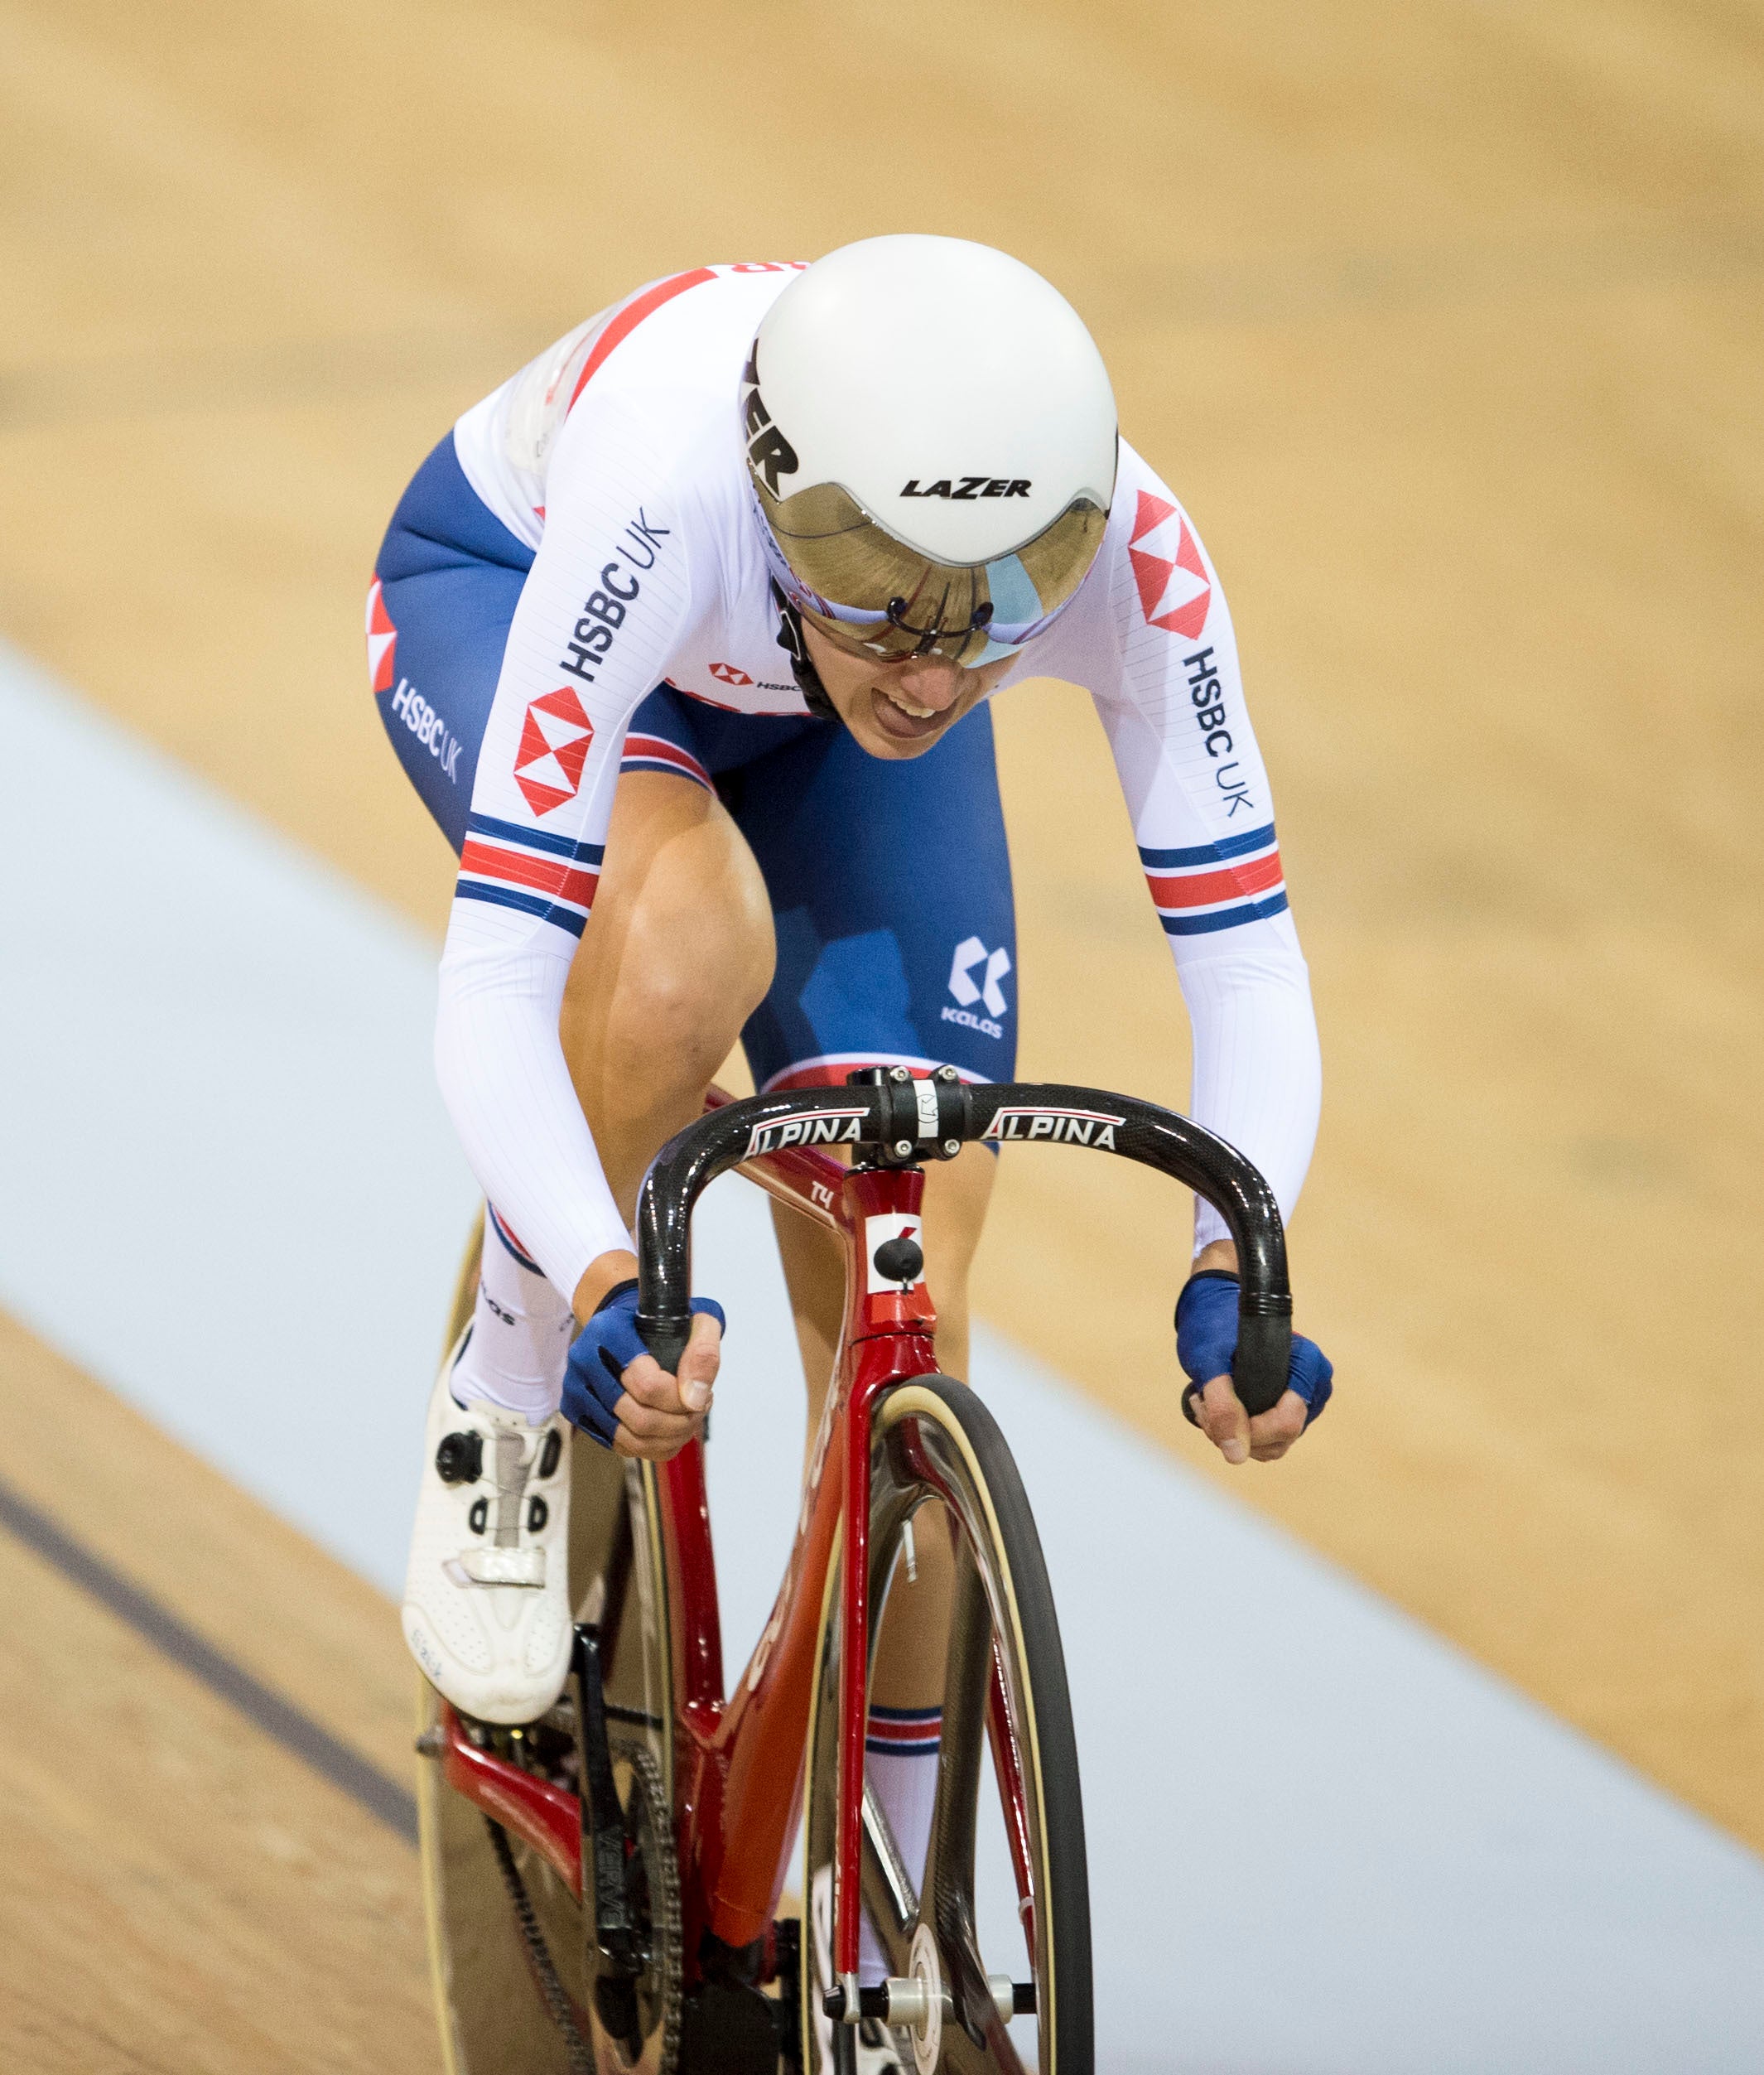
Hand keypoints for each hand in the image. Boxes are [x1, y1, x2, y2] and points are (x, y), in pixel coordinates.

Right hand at [562, 1281, 724, 1459]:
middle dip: (679, 1424)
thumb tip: (694, 1398)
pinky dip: (652, 1446)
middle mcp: (584, 1360)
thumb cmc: (662, 1322)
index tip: (703, 1396)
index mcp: (608, 1331)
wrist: (626, 1323)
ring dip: (669, 1438)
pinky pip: (620, 1446)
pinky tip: (668, 1428)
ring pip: (629, 1439)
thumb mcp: (696, 1321)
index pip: (648, 1386)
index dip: (680, 1401)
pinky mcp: (576, 1411)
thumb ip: (703, 1353)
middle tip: (698, 1410)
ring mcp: (576, 1389)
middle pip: (639, 1418)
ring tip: (686, 1419)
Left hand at [1176, 1269, 1331, 1465]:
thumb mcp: (1209, 1362)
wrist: (1212, 1310)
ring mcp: (1304, 1400)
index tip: (1213, 1410)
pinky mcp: (1288, 1410)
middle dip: (1235, 1430)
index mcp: (1308, 1365)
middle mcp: (1314, 1385)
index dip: (1249, 1429)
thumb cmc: (1213, 1326)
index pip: (1287, 1423)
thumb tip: (1236, 1455)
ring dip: (1231, 1431)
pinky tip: (1216, 1404)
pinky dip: (1236, 1429)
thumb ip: (1221, 1406)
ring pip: (1270, 1445)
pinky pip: (1265, 1440)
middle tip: (1202, 1401)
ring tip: (1206, 1399)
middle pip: (1279, 1439)